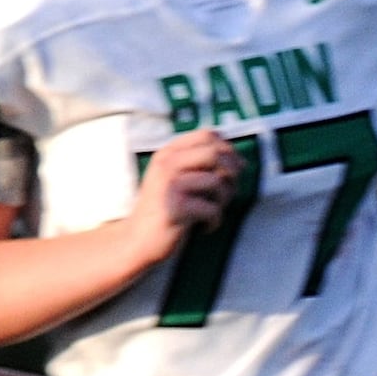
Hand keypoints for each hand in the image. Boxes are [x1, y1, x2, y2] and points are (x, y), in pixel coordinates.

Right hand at [126, 129, 243, 263]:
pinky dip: (215, 222)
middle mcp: (167, 164)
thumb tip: (240, 161)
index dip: (229, 150)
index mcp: (168, 153)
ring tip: (213, 212)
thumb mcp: (176, 180)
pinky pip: (212, 209)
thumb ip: (199, 166)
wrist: (136, 241)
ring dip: (225, 200)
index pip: (207, 135)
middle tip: (228, 193)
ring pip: (217, 182)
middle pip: (215, 154)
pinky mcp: (176, 207)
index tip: (236, 168)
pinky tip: (204, 227)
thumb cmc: (165, 211)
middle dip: (232, 173)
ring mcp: (170, 184)